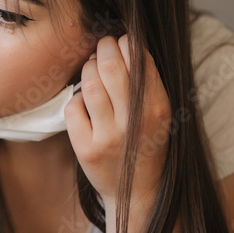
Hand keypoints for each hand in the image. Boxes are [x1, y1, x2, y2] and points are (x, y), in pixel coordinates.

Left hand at [64, 34, 170, 205]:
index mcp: (157, 109)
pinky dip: (76, 99)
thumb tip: (126, 42)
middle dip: (104, 47)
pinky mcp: (86, 148)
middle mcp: (133, 122)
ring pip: (89, 84)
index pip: (139, 61)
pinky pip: (73, 107)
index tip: (122, 39)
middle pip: (110, 66)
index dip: (126, 42)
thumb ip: (147, 83)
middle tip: (103, 45)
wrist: (137, 193)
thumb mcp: (160, 114)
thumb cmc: (147, 146)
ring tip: (93, 67)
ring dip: (88, 68)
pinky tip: (85, 102)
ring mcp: (108, 136)